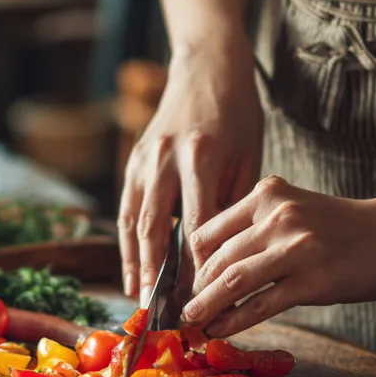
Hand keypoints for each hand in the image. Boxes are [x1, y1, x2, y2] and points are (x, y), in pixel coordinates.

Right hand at [117, 37, 262, 302]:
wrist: (205, 66)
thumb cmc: (238, 114)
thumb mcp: (249, 155)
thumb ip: (233, 203)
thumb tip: (223, 254)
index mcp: (202, 155)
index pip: (197, 223)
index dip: (196, 264)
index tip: (200, 297)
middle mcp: (166, 158)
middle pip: (156, 228)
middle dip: (155, 273)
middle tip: (158, 310)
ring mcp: (144, 159)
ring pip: (133, 221)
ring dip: (133, 263)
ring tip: (138, 297)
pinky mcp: (132, 160)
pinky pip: (127, 209)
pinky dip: (127, 243)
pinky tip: (131, 269)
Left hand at [181, 175, 375, 337]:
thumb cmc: (340, 228)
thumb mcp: (293, 211)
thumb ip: (254, 230)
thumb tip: (208, 270)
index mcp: (267, 194)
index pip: (208, 231)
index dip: (191, 264)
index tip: (187, 285)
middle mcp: (278, 215)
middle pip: (217, 258)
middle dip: (196, 290)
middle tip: (184, 311)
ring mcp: (296, 247)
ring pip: (233, 280)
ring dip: (206, 307)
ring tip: (192, 323)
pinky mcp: (313, 279)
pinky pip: (260, 304)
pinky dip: (234, 320)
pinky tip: (220, 330)